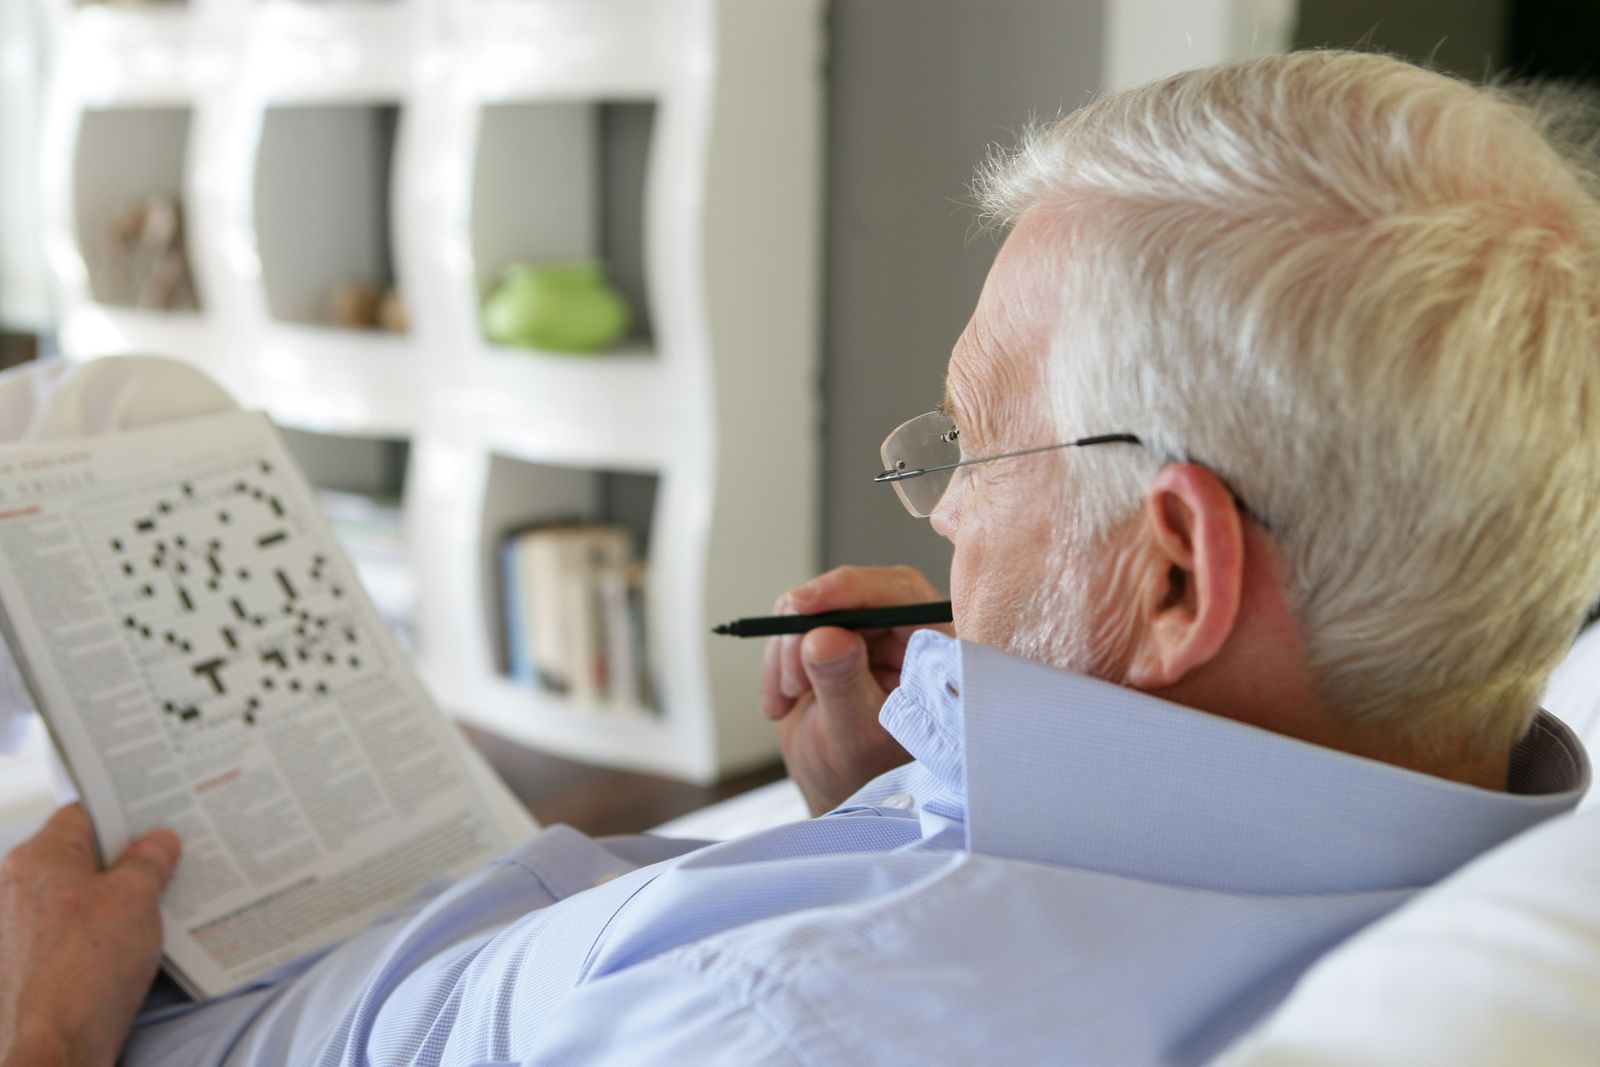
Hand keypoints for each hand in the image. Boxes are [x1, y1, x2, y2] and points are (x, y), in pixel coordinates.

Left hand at [0, 805, 180, 1066]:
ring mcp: (18, 928)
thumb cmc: (87, 970)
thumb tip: (158, 842)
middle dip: (127, 860)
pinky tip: (132, 944)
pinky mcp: (27, 964)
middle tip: (170, 862)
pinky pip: (72, 931)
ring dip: (117, 898)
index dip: (126, 813)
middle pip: (82, 856)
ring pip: (79, 895)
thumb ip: (150, 860)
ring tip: (158, 906)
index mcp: (38, 858)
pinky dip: (102, 931)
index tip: (160, 817)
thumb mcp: (138, 898)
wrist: (55, 1045)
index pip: (85, 813)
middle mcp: (16, 887)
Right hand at [761, 565, 952, 814]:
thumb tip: (825, 636)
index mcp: (936, 653)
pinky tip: (780, 700)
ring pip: (816, 605)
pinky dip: (779, 658)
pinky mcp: (838, 634)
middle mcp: (908, 632)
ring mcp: (872, 631)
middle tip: (789, 677)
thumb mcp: (853, 735)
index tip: (803, 606)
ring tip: (786, 698)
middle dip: (806, 631)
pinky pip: (797, 622)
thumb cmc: (864, 774)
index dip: (851, 590)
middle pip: (852, 594)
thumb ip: (843, 684)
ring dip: (787, 649)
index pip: (901, 594)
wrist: (838, 788)